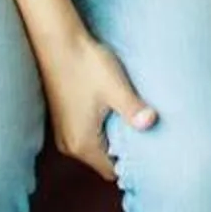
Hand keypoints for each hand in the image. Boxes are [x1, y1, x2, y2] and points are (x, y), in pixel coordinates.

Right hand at [37, 28, 156, 181]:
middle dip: (122, 153)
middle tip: (146, 139)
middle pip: (102, 161)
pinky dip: (99, 131)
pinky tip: (112, 114)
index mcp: (82, 143)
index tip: (149, 153)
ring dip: (110, 140)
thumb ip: (134, 109)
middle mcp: (68, 144)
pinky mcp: (61, 118)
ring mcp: (62, 131)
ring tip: (131, 125)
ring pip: (93, 148)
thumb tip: (152, 122)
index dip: (130, 165)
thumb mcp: (115, 88)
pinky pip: (84, 136)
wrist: (58, 41)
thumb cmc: (86, 64)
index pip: (111, 170)